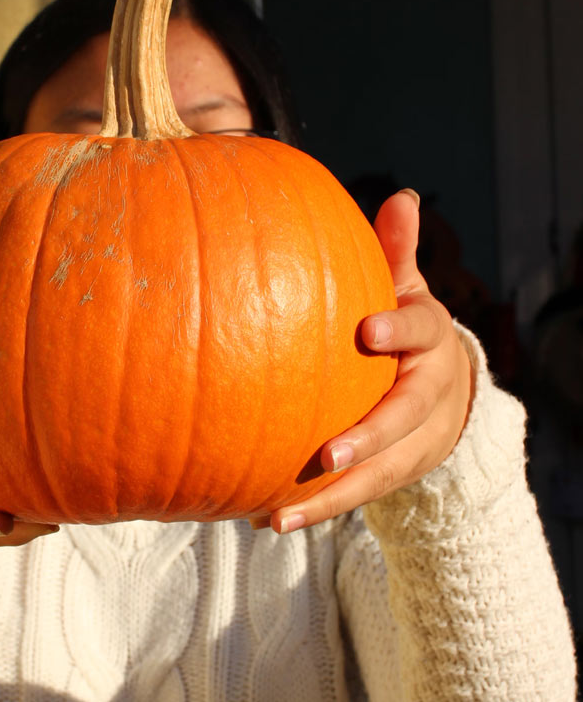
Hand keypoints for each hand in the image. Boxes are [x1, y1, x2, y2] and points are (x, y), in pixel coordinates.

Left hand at [251, 189, 472, 533]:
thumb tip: (404, 195)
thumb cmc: (411, 329)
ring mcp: (414, 443)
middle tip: (327, 454)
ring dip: (329, 497)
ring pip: (378, 475)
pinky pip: (355, 495)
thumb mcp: (408, 289)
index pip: (425, 331)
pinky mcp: (393, 472)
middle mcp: (427, 397)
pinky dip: (316, 510)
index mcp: (430, 342)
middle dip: (369, 438)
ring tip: (278, 515)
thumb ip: (398, 251)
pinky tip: (266, 519)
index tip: (368, 329)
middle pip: (405, 420)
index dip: (401, 330)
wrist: (449, 389)